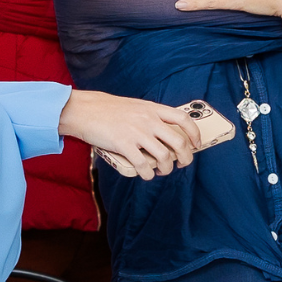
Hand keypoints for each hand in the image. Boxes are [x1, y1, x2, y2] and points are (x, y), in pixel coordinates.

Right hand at [58, 89, 197, 179]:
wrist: (84, 110)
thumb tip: (165, 133)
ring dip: (167, 169)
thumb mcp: (136, 106)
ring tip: (163, 171)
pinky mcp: (124, 145)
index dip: (194, 133)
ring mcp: (137, 133)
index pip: (183, 119)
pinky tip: (147, 174)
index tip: (196, 144)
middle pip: (179, 142)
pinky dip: (148, 174)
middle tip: (182, 163)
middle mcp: (148, 120)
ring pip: (164, 157)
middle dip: (186, 157)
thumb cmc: (108, 109)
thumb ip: (151, 116)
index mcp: (153, 109)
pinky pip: (143, 165)